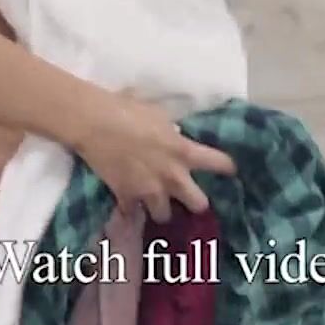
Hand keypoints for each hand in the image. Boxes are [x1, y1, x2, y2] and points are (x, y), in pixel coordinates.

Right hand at [68, 91, 235, 222]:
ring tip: (154, 201)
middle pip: (198, 204)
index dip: (227, 168)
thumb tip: (175, 133)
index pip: (219, 164)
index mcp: (183, 151)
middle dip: (195, 202)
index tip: (231, 171)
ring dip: (161, 208)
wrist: (93, 122)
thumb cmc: (126, 109)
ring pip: (165, 215)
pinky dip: (130, 210)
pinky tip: (127, 205)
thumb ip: (171, 131)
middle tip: (188, 196)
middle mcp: (172, 176)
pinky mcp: (126, 197)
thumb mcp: (157, 114)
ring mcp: (149, 190)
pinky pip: (132, 212)